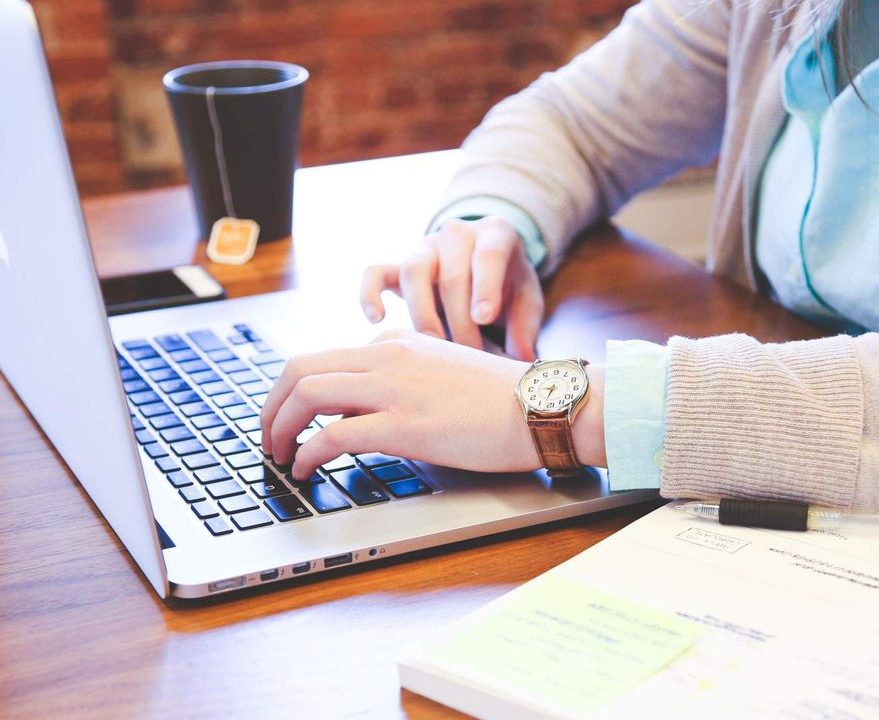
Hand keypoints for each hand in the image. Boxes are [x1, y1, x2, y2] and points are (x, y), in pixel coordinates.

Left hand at [260, 329, 605, 479]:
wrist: (541, 405)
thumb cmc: (502, 398)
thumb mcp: (443, 371)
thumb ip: (404, 377)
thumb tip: (367, 406)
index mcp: (397, 343)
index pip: (325, 359)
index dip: (294, 392)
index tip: (289, 418)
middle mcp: (387, 356)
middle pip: (300, 368)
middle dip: (272, 405)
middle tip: (268, 436)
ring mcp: (394, 388)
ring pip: (307, 394)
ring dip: (279, 427)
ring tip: (278, 455)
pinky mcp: (404, 425)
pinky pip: (332, 435)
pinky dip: (307, 454)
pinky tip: (306, 470)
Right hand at [359, 216, 543, 360]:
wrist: (485, 265)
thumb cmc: (509, 286)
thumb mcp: (527, 300)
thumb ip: (526, 326)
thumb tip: (522, 359)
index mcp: (495, 234)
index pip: (488, 255)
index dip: (485, 287)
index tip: (483, 318)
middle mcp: (457, 234)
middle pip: (451, 275)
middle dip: (459, 320)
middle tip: (469, 355)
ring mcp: (425, 248)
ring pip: (413, 272)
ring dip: (423, 314)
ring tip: (434, 347)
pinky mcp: (399, 266)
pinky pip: (375, 273)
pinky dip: (370, 294)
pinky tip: (376, 320)